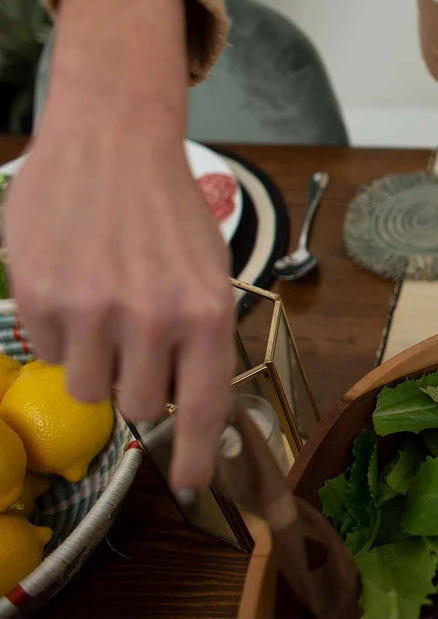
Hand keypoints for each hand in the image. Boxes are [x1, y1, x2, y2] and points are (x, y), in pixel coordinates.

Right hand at [3, 0, 234, 495]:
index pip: (203, 407)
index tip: (187, 485)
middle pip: (140, 406)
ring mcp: (92, 311)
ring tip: (104, 307)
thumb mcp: (209, 269)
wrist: (113, 140)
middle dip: (139, 385)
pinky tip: (75, 283)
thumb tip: (186, 399)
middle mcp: (152, 318)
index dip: (193, 456)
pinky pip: (48, 351)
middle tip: (137, 345)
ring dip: (96, 361)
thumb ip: (200, 334)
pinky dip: (61, 331)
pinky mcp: (41, 299)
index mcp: (206, 312)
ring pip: (88, 388)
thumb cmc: (168, 207)